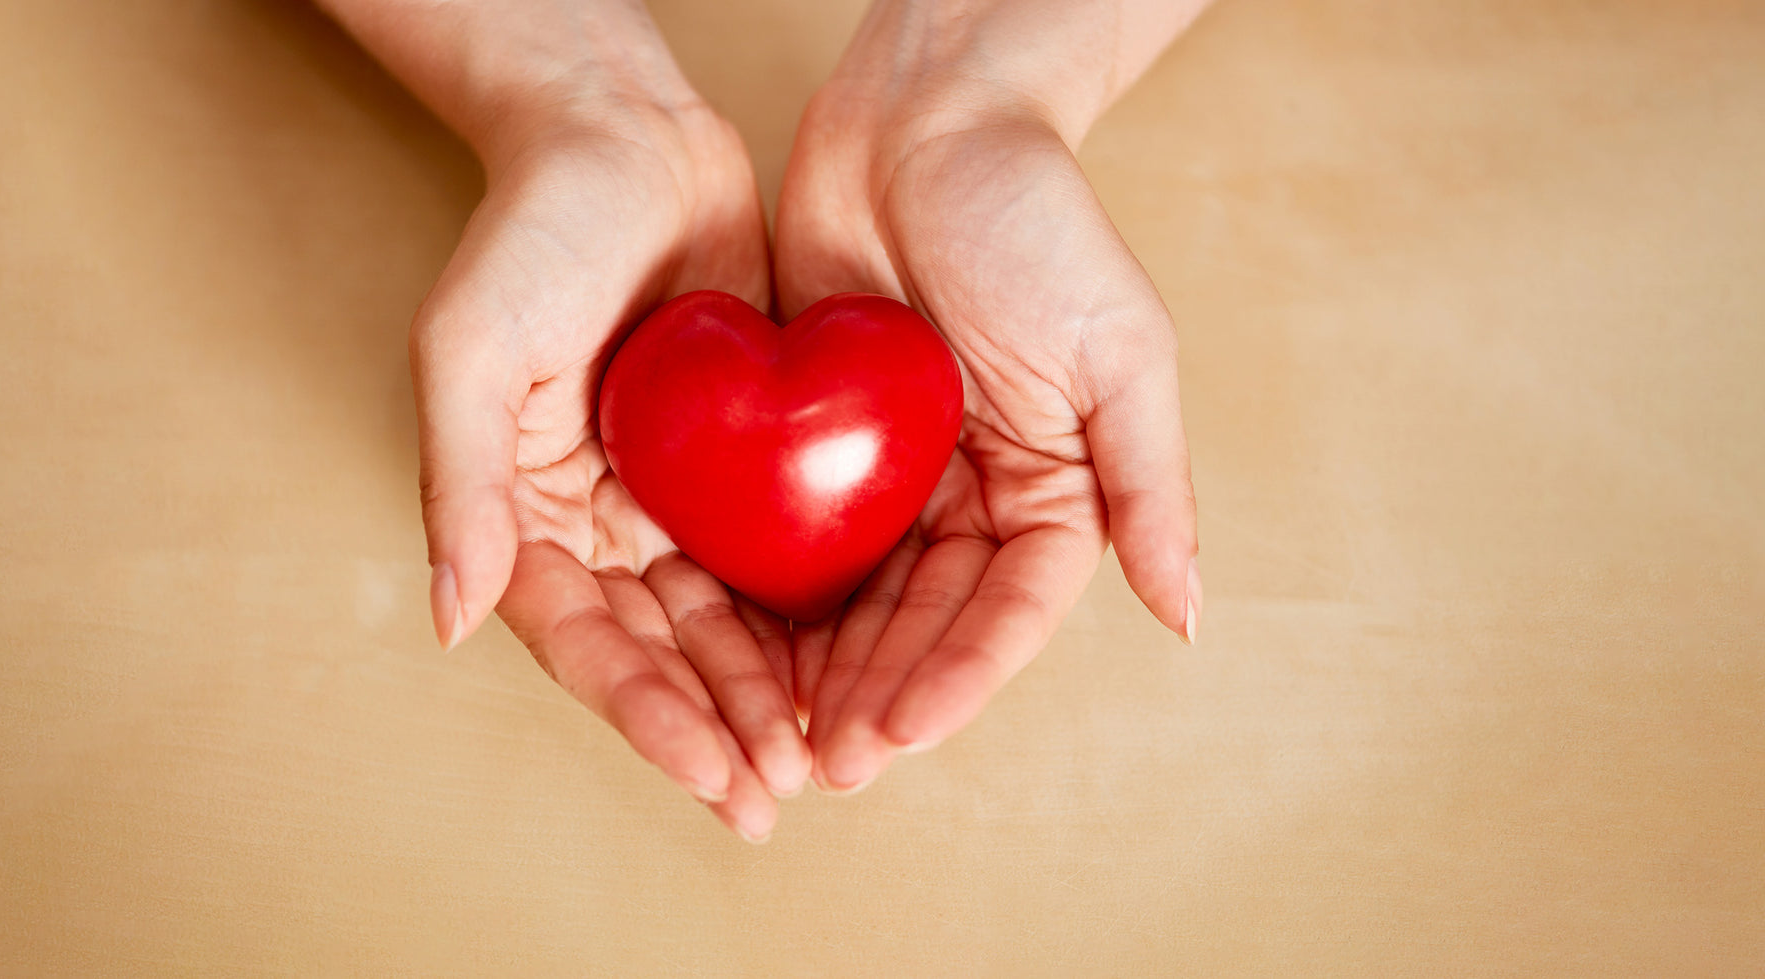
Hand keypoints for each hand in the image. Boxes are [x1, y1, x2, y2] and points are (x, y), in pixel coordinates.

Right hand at [323, 0, 807, 839]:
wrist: (624, 136)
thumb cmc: (531, 232)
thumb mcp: (472, 349)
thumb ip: (462, 485)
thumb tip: (451, 620)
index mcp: (527, 515)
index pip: (588, 642)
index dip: (648, 717)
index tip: (716, 775)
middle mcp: (598, 524)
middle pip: (659, 654)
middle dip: (718, 730)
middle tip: (780, 797)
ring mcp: (671, 499)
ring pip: (723, 624)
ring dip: (767, 696)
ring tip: (824, 761)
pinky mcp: (738, 464)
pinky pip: (775, 557)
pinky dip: (808, 617)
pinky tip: (855, 665)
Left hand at [774, 0, 1206, 793]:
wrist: (924, 115)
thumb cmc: (1035, 217)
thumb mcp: (1118, 349)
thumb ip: (1147, 486)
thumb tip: (1189, 616)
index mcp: (1050, 485)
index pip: (1006, 609)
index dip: (957, 675)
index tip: (899, 730)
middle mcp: (972, 492)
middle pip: (926, 621)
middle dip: (880, 692)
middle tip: (827, 761)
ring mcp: (891, 472)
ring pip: (857, 597)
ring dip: (824, 670)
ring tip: (781, 736)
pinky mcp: (814, 439)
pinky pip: (789, 534)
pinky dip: (769, 597)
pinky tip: (734, 647)